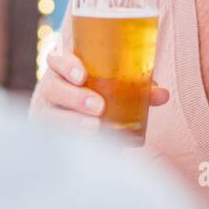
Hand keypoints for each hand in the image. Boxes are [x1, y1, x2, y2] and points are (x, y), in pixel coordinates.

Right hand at [34, 46, 169, 136]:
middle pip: (53, 89)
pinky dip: (69, 142)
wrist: (80, 128)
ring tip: (94, 128)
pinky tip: (84, 147)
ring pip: (51, 117)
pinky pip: (52, 140)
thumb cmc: (100, 98)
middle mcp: (51, 90)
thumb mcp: (114, 90)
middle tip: (99, 107)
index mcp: (64, 72)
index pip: (57, 60)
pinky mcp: (48, 138)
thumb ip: (136, 89)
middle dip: (75, 98)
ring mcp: (46, 114)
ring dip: (73, 122)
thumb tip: (162, 94)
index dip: (67, 65)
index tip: (82, 76)